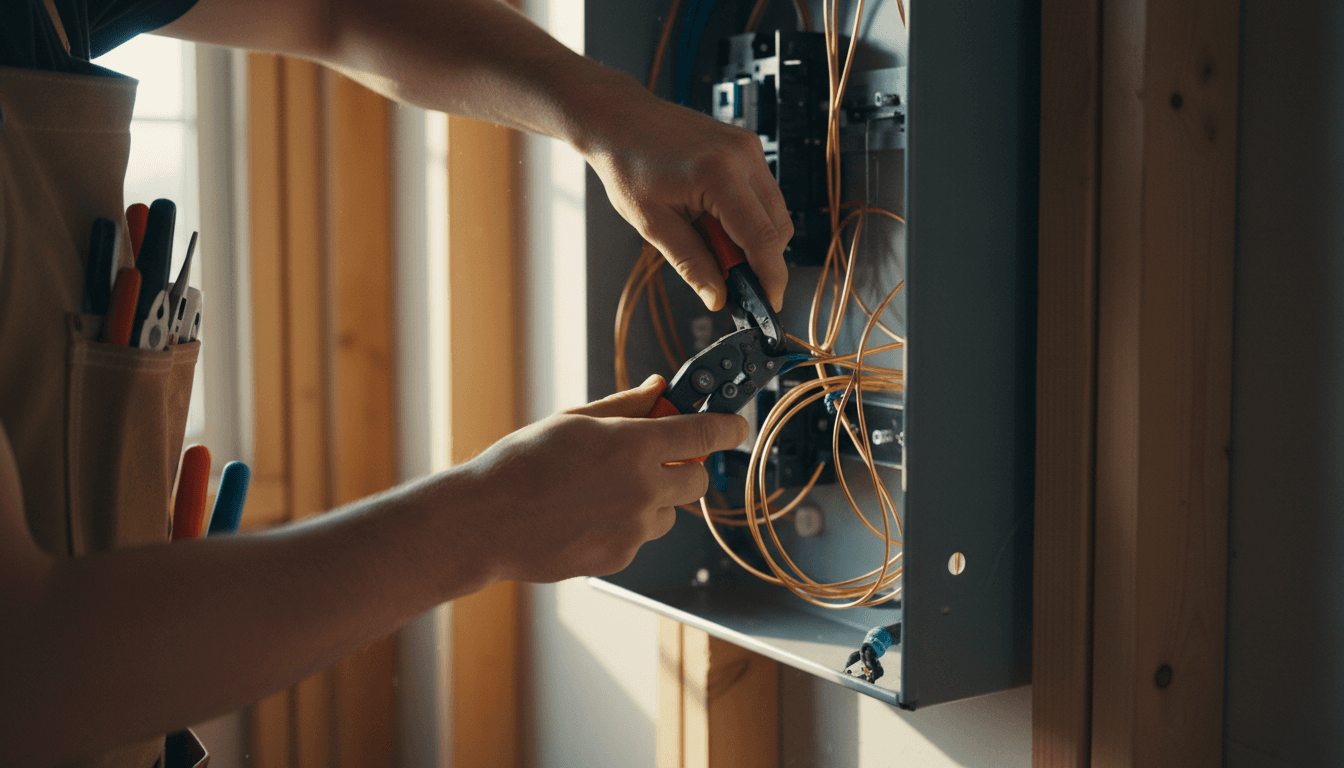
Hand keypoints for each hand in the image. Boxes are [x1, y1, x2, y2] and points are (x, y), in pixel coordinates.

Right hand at [456, 376, 747, 582]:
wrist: (486, 521)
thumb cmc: (522, 464)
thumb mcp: (574, 421)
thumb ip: (625, 405)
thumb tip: (658, 389)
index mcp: (634, 445)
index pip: (704, 434)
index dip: (728, 428)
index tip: (736, 426)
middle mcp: (643, 488)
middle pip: (698, 480)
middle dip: (687, 467)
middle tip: (659, 459)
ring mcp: (634, 528)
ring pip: (669, 512)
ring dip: (654, 498)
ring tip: (605, 490)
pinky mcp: (620, 557)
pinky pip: (640, 536)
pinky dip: (626, 524)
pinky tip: (587, 515)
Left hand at [576, 77, 791, 311]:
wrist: (619, 119)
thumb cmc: (628, 164)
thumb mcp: (653, 224)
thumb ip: (690, 263)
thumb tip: (717, 297)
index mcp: (719, 174)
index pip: (763, 238)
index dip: (770, 276)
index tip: (768, 303)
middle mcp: (743, 156)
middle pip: (778, 227)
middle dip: (762, 260)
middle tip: (728, 277)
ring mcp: (748, 147)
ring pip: (776, 211)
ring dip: (755, 239)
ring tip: (711, 241)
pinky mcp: (747, 146)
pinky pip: (764, 193)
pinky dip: (750, 217)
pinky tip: (716, 221)